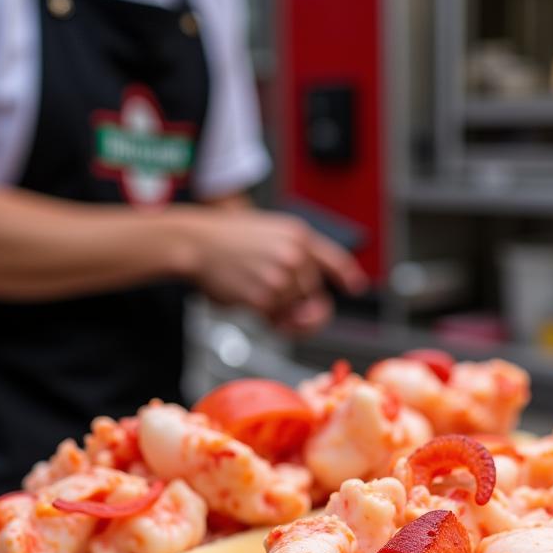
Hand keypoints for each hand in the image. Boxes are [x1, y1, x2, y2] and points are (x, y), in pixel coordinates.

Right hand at [173, 207, 367, 331]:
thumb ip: (295, 258)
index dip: (347, 274)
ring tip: (250, 286)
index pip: (334, 259)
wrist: (196, 243)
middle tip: (266, 290)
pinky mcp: (266, 297)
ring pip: (293, 309)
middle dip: (295, 301)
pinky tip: (245, 296)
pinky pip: (275, 318)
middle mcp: (296, 256)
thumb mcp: (269, 233)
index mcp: (299, 236)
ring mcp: (282, 277)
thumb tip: (314, 303)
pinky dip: (263, 315)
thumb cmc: (227, 240)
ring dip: (276, 308)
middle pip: (312, 293)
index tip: (355, 286)